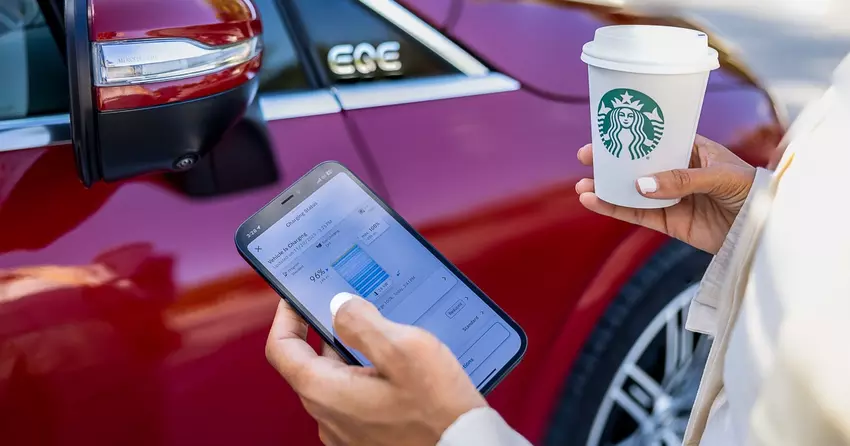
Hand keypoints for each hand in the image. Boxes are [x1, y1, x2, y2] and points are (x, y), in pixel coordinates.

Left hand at [265, 293, 486, 445]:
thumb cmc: (438, 408)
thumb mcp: (403, 349)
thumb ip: (362, 322)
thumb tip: (338, 305)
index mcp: (325, 391)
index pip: (281, 347)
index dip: (286, 315)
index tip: (297, 296)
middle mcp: (328, 416)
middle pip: (310, 362)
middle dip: (327, 331)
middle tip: (353, 306)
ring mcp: (347, 431)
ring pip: (336, 380)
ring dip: (352, 354)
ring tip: (386, 335)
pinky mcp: (367, 438)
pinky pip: (356, 399)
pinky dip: (368, 376)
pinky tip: (398, 368)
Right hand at [575, 135, 755, 253]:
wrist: (768, 230)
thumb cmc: (753, 192)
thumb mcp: (721, 177)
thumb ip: (682, 180)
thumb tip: (641, 186)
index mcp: (692, 150)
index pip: (656, 139)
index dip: (630, 135)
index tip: (605, 133)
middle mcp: (678, 172)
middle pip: (637, 164)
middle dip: (610, 162)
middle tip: (585, 158)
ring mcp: (671, 197)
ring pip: (632, 191)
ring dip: (606, 188)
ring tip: (582, 187)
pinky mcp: (670, 222)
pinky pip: (637, 215)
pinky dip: (615, 210)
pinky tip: (595, 203)